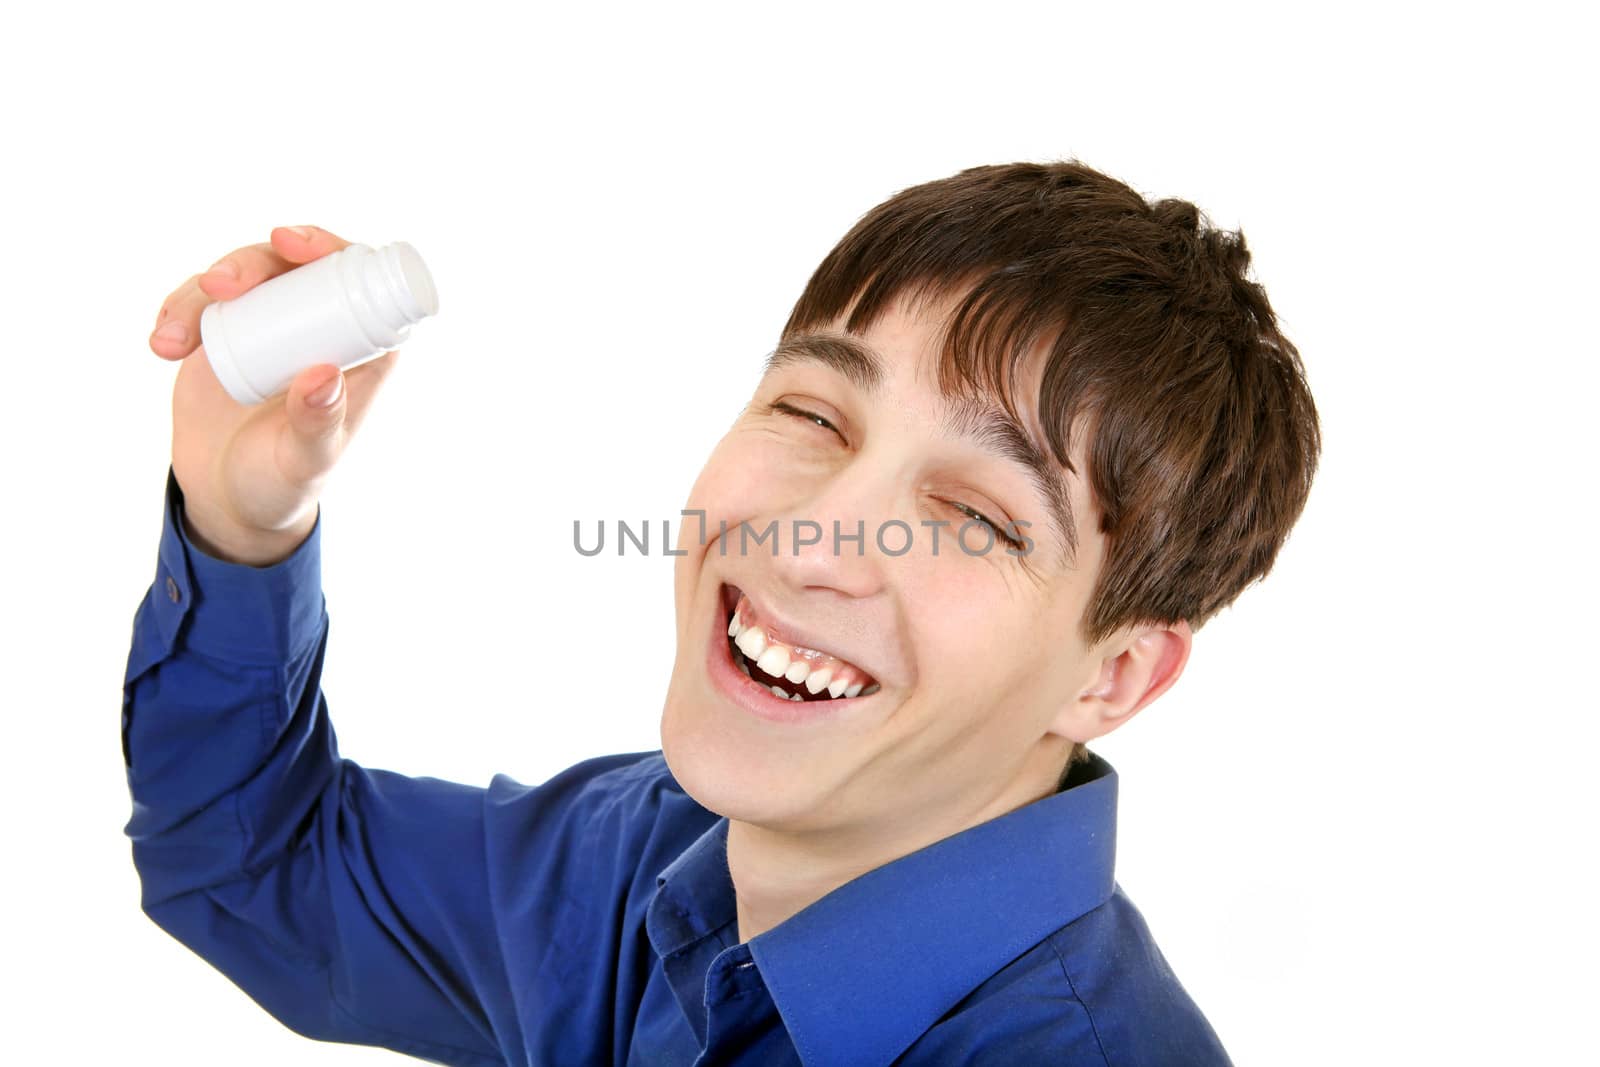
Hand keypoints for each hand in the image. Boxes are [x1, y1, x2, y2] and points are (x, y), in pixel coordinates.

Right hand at [151, 225, 399, 564]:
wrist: (230, 501)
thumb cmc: (283, 485)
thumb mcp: (304, 461)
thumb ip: (317, 425)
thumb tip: (323, 373)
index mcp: (364, 350)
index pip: (360, 281)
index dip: (329, 249)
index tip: (290, 244)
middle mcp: (321, 329)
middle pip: (293, 267)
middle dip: (253, 262)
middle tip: (218, 286)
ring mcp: (272, 327)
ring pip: (245, 277)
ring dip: (202, 293)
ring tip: (171, 342)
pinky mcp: (227, 332)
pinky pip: (202, 302)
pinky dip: (178, 312)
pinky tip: (162, 344)